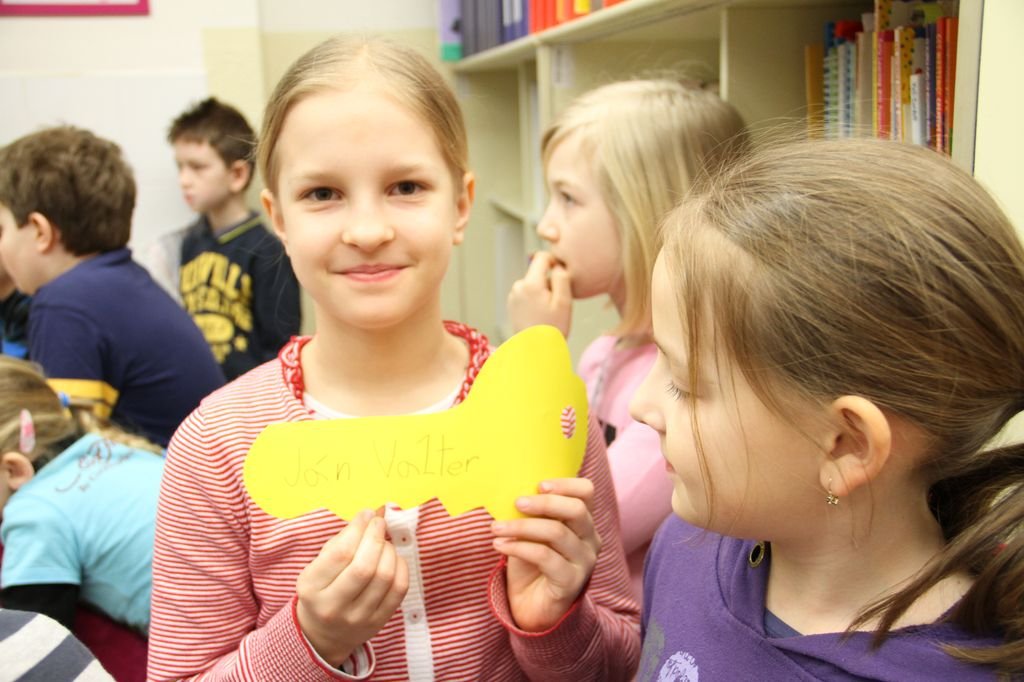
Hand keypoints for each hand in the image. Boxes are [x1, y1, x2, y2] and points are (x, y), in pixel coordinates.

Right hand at [296, 509, 408, 665]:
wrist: (324, 633)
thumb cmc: (322, 589)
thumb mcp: (319, 565)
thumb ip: (343, 539)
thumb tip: (371, 514)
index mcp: (311, 588)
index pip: (340, 553)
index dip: (358, 529)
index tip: (366, 515)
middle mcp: (332, 607)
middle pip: (364, 567)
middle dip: (376, 537)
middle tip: (379, 523)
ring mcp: (357, 618)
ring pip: (384, 577)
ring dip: (389, 551)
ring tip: (384, 543)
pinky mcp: (378, 623)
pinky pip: (399, 589)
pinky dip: (400, 566)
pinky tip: (393, 559)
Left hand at [491, 478, 601, 631]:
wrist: (532, 607)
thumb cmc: (531, 564)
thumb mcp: (531, 532)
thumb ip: (531, 512)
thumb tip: (512, 490)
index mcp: (583, 521)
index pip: (586, 492)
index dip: (565, 484)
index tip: (538, 485)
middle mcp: (590, 539)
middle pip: (576, 510)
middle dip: (544, 503)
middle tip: (517, 503)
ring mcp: (584, 562)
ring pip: (557, 533)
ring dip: (522, 527)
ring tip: (497, 527)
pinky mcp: (571, 582)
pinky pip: (545, 557)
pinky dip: (519, 547)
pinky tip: (500, 546)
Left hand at [507, 251, 572, 336]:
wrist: (535, 351)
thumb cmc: (552, 329)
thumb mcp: (564, 302)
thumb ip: (561, 278)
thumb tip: (557, 266)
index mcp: (531, 284)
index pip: (541, 258)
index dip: (554, 260)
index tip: (562, 273)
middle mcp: (518, 287)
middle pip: (537, 272)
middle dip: (549, 281)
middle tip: (557, 302)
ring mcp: (513, 296)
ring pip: (532, 284)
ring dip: (542, 292)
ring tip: (548, 311)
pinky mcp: (512, 305)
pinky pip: (526, 294)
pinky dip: (534, 300)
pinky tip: (539, 315)